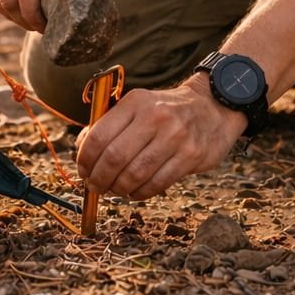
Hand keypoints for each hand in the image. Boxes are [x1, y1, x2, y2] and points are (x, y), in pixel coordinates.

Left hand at [76, 77, 246, 199]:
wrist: (213, 106)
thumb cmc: (166, 111)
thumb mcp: (138, 106)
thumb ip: (109, 125)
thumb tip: (81, 152)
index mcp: (136, 102)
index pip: (99, 136)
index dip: (85, 159)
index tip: (83, 170)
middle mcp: (155, 116)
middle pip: (115, 158)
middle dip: (99, 178)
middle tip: (95, 186)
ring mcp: (175, 136)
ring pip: (135, 174)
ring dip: (118, 189)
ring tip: (115, 190)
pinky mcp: (191, 155)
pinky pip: (157, 183)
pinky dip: (140, 193)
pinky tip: (135, 191)